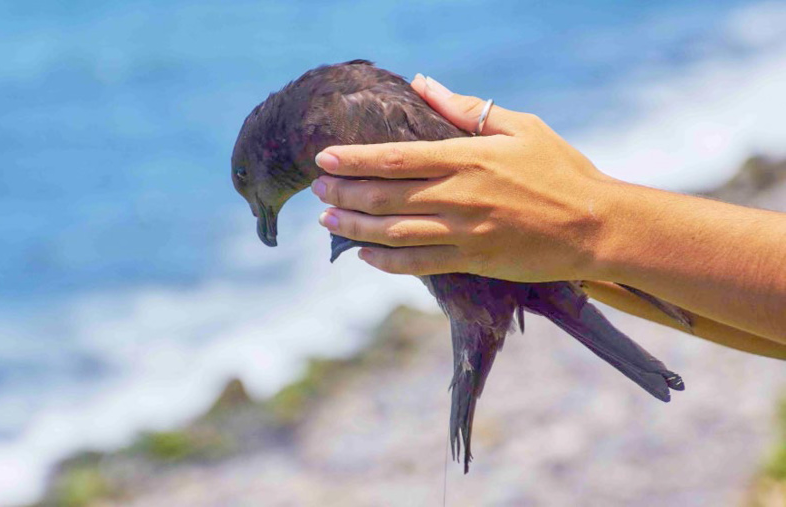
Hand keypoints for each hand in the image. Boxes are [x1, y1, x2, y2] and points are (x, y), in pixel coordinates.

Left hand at [311, 74, 616, 281]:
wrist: (597, 225)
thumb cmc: (561, 170)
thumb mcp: (519, 126)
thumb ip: (465, 108)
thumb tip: (422, 83)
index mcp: (468, 157)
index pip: (397, 157)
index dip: (355, 159)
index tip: (324, 158)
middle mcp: (460, 195)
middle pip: (386, 195)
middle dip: (344, 191)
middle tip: (317, 189)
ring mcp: (465, 231)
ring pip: (394, 231)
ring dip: (356, 226)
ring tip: (327, 219)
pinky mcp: (474, 261)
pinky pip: (419, 265)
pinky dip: (387, 262)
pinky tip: (365, 256)